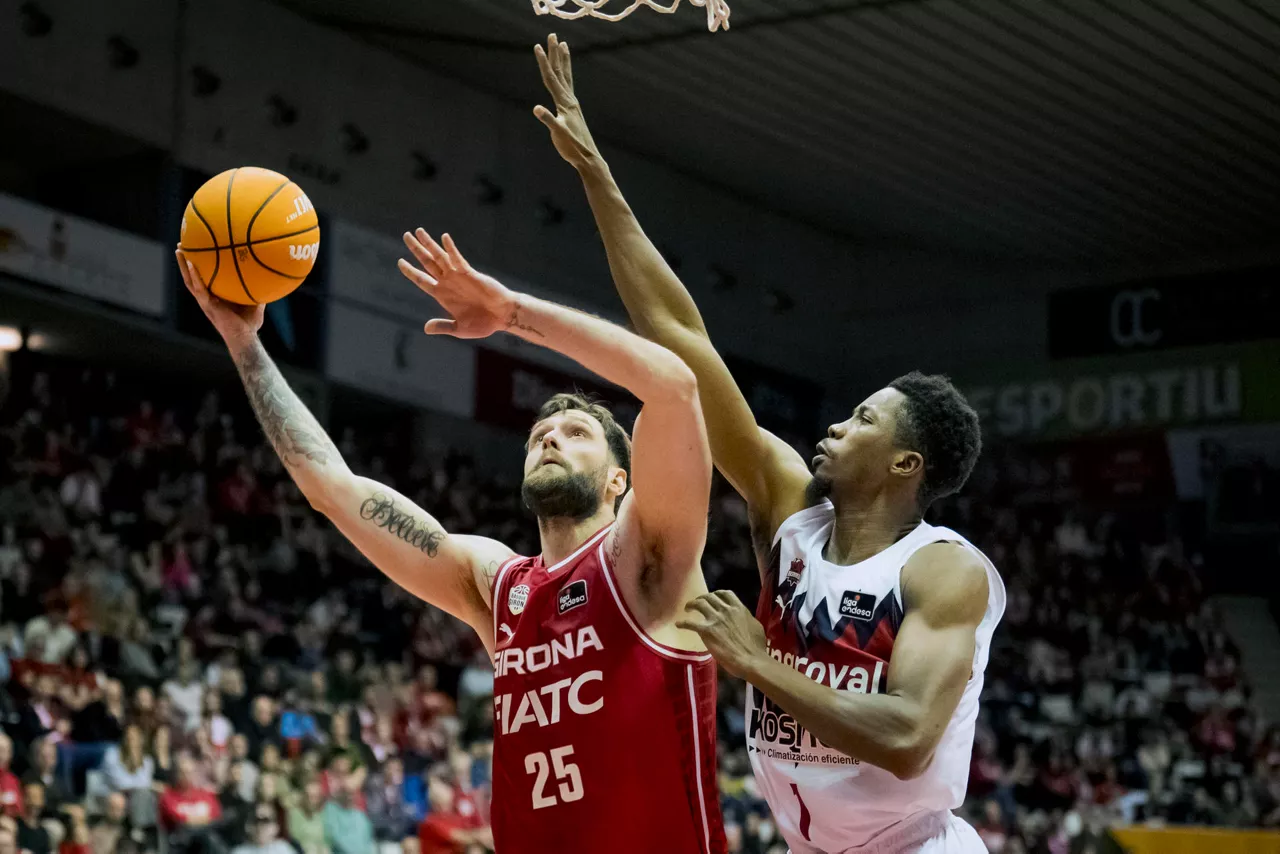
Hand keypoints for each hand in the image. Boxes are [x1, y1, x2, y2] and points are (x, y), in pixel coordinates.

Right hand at [175, 249, 264, 346]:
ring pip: (189, 281)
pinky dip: (195, 276)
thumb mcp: (255, 302)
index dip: (197, 267)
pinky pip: (199, 289)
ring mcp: (205, 302)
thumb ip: (258, 290)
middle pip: (191, 277)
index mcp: (213, 297)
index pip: (202, 278)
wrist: (245, 338)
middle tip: (181, 245)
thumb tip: (267, 276)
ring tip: (180, 250)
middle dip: (184, 261)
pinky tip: (191, 264)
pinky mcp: (208, 306)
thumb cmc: (249, 324)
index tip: (195, 251)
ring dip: (183, 265)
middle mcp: (206, 298)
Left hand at [398, 230, 514, 339]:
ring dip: (429, 244)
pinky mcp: (470, 273)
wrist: (503, 316)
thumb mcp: (459, 328)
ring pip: (439, 257)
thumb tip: (426, 328)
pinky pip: (458, 260)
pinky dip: (451, 249)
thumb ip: (443, 326)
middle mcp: (448, 282)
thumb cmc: (484, 324)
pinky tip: (444, 238)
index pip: (421, 280)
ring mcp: (458, 276)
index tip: (400, 261)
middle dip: (416, 249)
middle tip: (406, 235)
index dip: (410, 271)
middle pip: (427, 262)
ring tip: (418, 231)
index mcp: (442, 295)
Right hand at [533, 34, 601, 169]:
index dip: (543, 62)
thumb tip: (536, 109)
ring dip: (563, 60)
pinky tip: (565, 75)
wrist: (587, 156)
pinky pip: (569, 86)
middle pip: (560, 71)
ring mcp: (572, 103)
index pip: (551, 77)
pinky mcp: (573, 109)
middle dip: (555, 53)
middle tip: (552, 35)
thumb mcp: (557, 133)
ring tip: (563, 45)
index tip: (537, 46)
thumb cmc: (571, 147)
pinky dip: (566, 76)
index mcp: (564, 102)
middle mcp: (569, 99)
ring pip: (566, 76)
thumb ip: (548, 120)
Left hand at [676, 590, 768, 679]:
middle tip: (697, 604)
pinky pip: (690, 623)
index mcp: (738, 608)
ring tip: (687, 609)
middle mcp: (725, 610)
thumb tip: (743, 618)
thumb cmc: (756, 647)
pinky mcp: (706, 631)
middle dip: (702, 598)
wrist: (750, 660)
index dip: (716, 594)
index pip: (725, 594)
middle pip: (709, 597)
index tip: (712, 597)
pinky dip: (682, 623)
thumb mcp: (755, 626)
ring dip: (691, 604)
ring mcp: (715, 619)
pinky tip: (678, 624)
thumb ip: (746, 619)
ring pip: (699, 604)